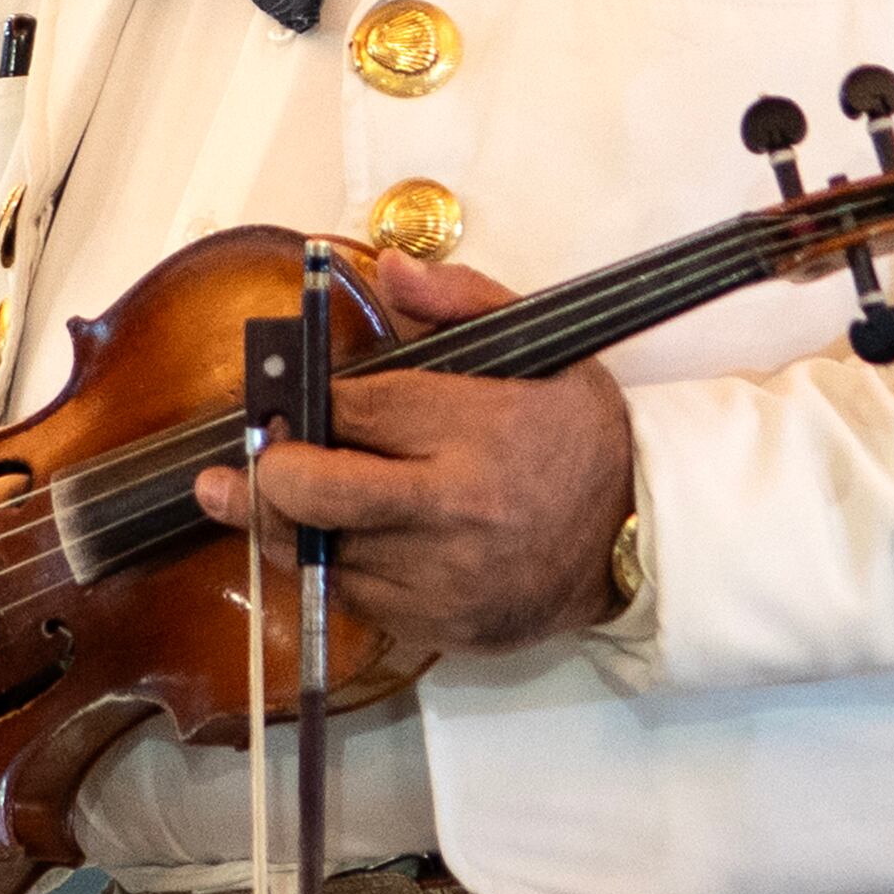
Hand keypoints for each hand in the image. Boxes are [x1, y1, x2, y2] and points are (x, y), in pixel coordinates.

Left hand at [192, 252, 634, 655]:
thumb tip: (388, 269)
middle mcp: (452, 509)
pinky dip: (333, 569)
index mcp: (473, 429)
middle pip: (313, 491)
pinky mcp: (439, 625)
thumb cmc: (578, 436)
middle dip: (268, 471)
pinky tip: (332, 540)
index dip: (304, 402)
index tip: (288, 396)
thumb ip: (458, 299)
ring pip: (320, 553)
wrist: (636, 535)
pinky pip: (353, 599)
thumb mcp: (539, 345)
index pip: (350, 410)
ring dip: (286, 524)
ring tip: (269, 496)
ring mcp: (442, 577)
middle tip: (256, 457)